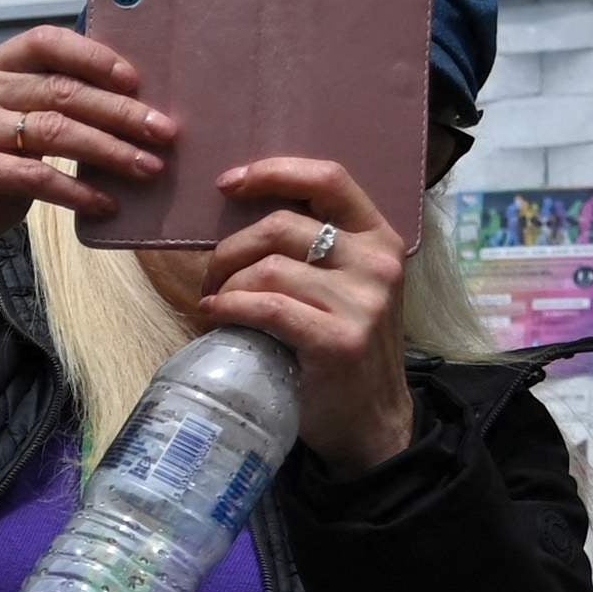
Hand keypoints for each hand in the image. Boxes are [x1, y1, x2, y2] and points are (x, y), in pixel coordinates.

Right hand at [0, 24, 173, 292]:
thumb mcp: (8, 134)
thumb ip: (46, 110)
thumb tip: (126, 105)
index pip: (46, 43)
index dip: (95, 57)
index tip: (137, 81)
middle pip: (60, 90)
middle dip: (120, 112)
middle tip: (163, 132)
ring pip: (55, 131)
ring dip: (110, 151)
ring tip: (148, 168)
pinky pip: (36, 176)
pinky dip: (77, 191)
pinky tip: (105, 203)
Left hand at [193, 159, 418, 472]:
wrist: (371, 420)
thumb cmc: (343, 348)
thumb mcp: (345, 287)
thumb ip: (313, 250)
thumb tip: (238, 215)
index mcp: (380, 237)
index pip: (328, 178)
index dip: (273, 172)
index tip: (227, 183)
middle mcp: (377, 262)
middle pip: (282, 225)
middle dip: (231, 249)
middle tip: (212, 277)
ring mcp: (362, 302)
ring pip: (268, 269)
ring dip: (227, 287)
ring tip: (217, 305)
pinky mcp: (338, 339)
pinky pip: (266, 307)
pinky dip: (229, 309)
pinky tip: (215, 317)